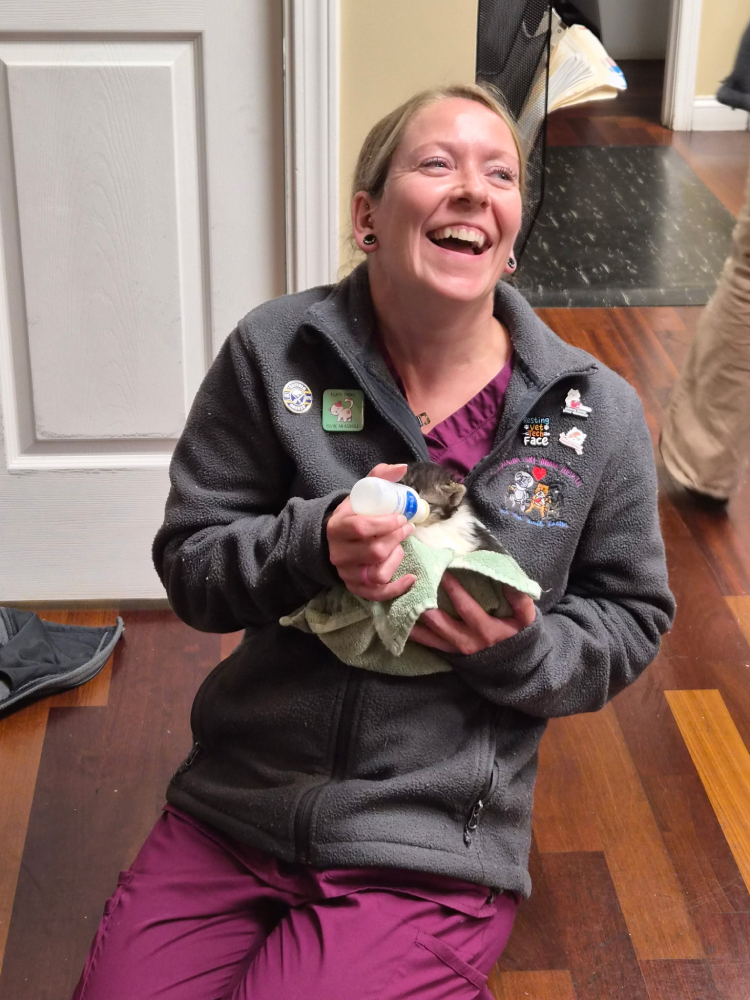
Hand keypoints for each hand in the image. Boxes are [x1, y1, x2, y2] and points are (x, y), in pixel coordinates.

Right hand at [327, 463, 416, 600]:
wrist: (329, 542)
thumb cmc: (351, 516)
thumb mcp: (359, 496)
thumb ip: (378, 478)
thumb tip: (402, 468)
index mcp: (337, 528)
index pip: (361, 527)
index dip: (385, 524)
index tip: (401, 517)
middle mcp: (338, 554)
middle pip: (373, 551)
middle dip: (396, 539)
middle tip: (407, 528)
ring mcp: (346, 573)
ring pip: (377, 574)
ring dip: (396, 560)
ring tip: (401, 548)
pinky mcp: (355, 588)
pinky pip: (377, 594)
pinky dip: (397, 589)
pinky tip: (411, 578)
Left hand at [409, 572, 535, 655]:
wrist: (516, 671)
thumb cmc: (519, 637)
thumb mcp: (526, 620)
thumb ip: (520, 600)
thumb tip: (508, 579)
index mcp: (487, 630)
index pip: (467, 608)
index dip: (455, 589)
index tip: (444, 570)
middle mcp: (468, 641)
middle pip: (441, 622)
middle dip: (426, 602)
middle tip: (414, 581)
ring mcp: (456, 649)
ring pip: (430, 634)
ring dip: (414, 617)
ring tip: (400, 598)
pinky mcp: (449, 654)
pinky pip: (428, 644)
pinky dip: (414, 633)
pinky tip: (399, 619)